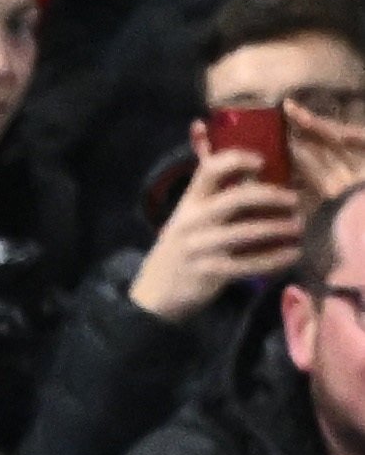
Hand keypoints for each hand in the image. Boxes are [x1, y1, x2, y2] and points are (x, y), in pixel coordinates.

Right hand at [132, 139, 303, 324]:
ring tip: (299, 226)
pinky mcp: (211, 273)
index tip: (261, 162)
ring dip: (280, 227)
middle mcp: (192, 221)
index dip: (236, 160)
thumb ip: (215, 199)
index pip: (209, 169)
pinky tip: (293, 253)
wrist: (155, 294)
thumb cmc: (181, 250)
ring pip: (248, 232)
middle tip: (295, 199)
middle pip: (237, 198)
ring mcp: (201, 248)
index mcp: (188, 203)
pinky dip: (277, 258)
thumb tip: (257, 175)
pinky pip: (251, 263)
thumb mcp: (188, 220)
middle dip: (272, 196)